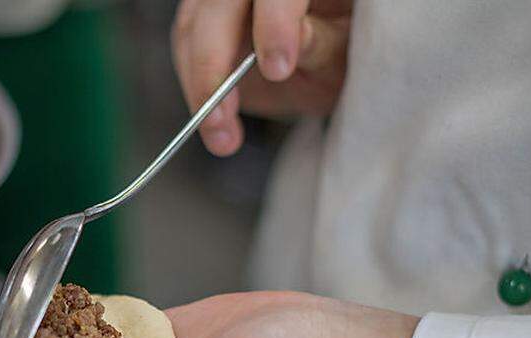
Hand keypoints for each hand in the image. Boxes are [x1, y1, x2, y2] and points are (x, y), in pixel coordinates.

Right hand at [172, 0, 351, 155]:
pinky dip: (193, 82)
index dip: (274, 24)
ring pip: (193, 22)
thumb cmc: (342, 51)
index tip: (277, 69)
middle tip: (221, 118)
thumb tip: (291, 42)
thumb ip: (319, 42)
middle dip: (213, 61)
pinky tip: (213, 118)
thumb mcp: (344, 51)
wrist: (326, 56)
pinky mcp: (204, 13)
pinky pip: (185, 39)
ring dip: (198, 81)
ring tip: (218, 131)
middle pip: (219, 3)